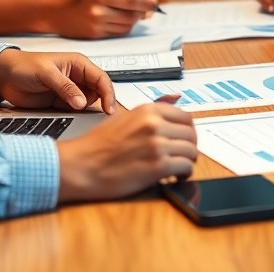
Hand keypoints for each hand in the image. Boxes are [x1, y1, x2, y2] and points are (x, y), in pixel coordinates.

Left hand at [0, 51, 115, 112]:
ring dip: (87, 110)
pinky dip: (76, 115)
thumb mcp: (47, 74)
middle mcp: (77, 77)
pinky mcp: (60, 102)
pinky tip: (74, 116)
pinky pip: (75, 110)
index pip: (101, 78)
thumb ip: (66, 88)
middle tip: (103, 117)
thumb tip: (82, 102)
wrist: (3, 77)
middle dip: (101, 103)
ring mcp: (69, 91)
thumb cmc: (24, 66)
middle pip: (98, 92)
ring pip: (88, 103)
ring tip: (84, 115)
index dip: (108, 93)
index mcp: (78, 64)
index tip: (109, 108)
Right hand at [52, 0, 157, 38]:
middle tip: (147, 7)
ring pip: (127, 25)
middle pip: (131, 15)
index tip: (153, 1)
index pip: (130, 0)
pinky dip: (125, 26)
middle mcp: (98, 11)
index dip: (144, 2)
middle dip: (141, 11)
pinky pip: (118, 32)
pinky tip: (122, 19)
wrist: (58, 12)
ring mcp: (97, 25)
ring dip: (134, 19)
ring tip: (133, 12)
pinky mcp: (96, 35)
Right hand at [57, 97, 196, 201]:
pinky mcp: (157, 166)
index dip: (187, 131)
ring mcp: (157, 145)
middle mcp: (154, 124)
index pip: (186, 117)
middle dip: (189, 147)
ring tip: (176, 168)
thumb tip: (176, 97)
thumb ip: (153, 110)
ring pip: (191, 151)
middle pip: (191, 134)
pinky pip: (185, 168)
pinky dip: (183, 174)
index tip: (183, 140)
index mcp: (148, 110)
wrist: (81, 165)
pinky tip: (173, 177)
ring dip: (187, 162)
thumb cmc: (98, 144)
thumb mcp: (127, 117)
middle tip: (181, 156)